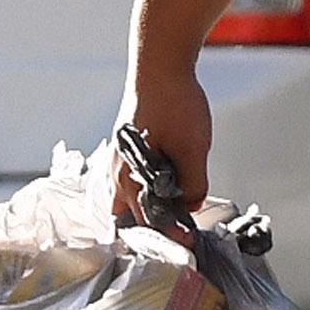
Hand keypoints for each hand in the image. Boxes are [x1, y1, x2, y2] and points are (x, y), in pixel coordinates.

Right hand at [112, 56, 211, 226]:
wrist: (160, 65)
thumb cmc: (172, 103)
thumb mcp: (192, 149)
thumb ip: (193, 185)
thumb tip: (191, 207)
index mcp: (127, 178)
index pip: (144, 223)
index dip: (167, 237)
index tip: (188, 244)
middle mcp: (116, 172)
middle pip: (129, 216)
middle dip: (152, 228)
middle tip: (180, 233)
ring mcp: (120, 159)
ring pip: (130, 198)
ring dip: (149, 209)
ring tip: (176, 212)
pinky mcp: (129, 148)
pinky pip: (134, 179)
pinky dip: (149, 189)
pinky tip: (169, 184)